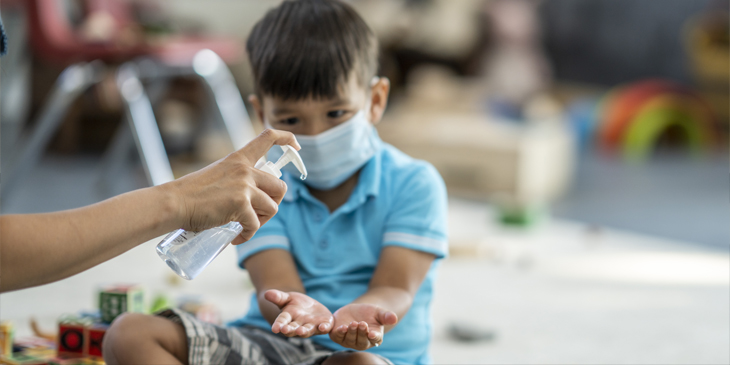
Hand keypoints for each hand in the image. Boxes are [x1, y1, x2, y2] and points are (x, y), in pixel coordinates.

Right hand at [164, 129, 299, 242]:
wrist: (174, 203)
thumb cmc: (191, 194)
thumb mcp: (218, 175)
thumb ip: (236, 180)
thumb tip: (249, 198)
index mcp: (238, 159)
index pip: (267, 137)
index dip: (287, 138)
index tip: (296, 146)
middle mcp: (245, 170)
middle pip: (280, 186)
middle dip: (274, 203)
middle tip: (258, 215)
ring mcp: (244, 187)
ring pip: (273, 207)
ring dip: (263, 221)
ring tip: (246, 227)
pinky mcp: (241, 205)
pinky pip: (256, 225)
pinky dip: (248, 234)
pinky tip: (236, 237)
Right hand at [265, 290, 332, 337]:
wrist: (311, 307)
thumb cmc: (296, 304)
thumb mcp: (287, 298)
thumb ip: (278, 297)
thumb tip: (266, 293)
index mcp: (288, 319)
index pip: (282, 322)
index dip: (278, 325)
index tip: (274, 329)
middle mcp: (298, 325)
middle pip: (293, 329)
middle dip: (290, 330)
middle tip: (286, 330)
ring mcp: (311, 326)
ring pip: (307, 330)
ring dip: (304, 331)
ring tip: (301, 331)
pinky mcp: (323, 325)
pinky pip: (324, 328)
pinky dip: (324, 328)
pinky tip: (323, 327)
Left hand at [329, 303, 397, 349]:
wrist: (356, 311)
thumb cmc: (370, 314)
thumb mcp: (379, 312)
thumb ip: (386, 316)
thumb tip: (394, 318)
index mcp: (374, 338)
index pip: (375, 339)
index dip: (374, 337)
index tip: (373, 334)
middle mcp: (362, 342)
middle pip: (362, 341)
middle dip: (362, 333)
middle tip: (362, 323)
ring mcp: (349, 341)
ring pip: (350, 340)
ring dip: (352, 332)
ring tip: (353, 323)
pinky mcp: (339, 337)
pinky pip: (339, 337)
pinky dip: (340, 333)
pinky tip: (342, 327)